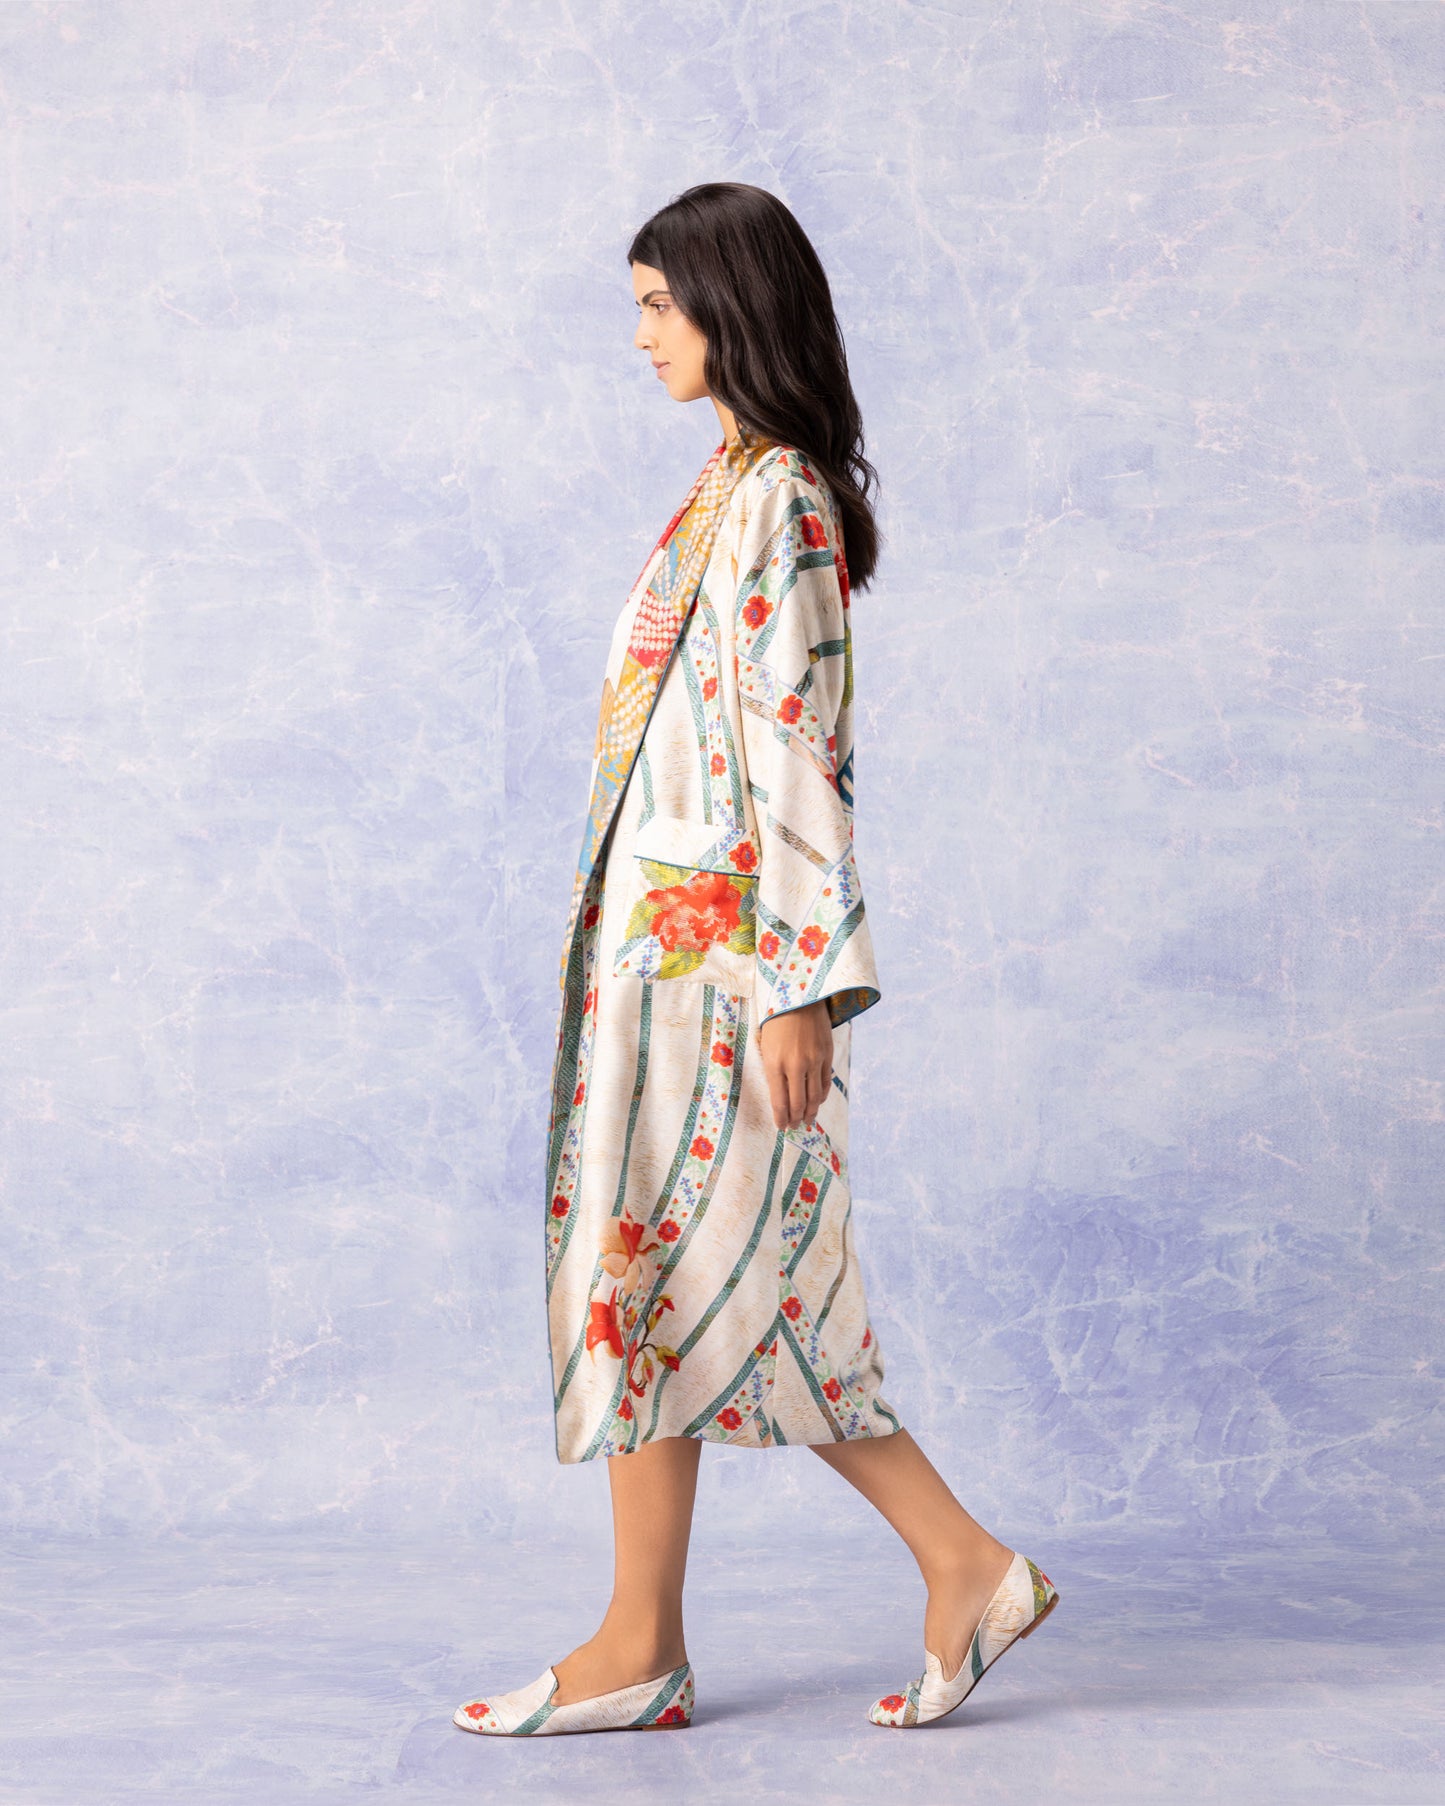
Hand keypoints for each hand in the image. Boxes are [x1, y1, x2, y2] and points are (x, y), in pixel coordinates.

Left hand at [757, 999, 832, 1131]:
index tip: (781, 1127)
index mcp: (774, 1063)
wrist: (799, 996)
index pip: (779, 1101)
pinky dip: (822, 1095)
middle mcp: (795, 1065)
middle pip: (798, 1103)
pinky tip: (818, 1101)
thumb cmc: (775, 1020)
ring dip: (811, 1111)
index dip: (781, 1118)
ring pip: (815, 1096)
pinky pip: (825, 1081)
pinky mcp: (826, 1054)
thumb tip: (779, 1094)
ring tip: (808, 1120)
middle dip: (796, 1119)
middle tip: (795, 1127)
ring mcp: (814, 1060)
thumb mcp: (765, 1045)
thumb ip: (771, 1070)